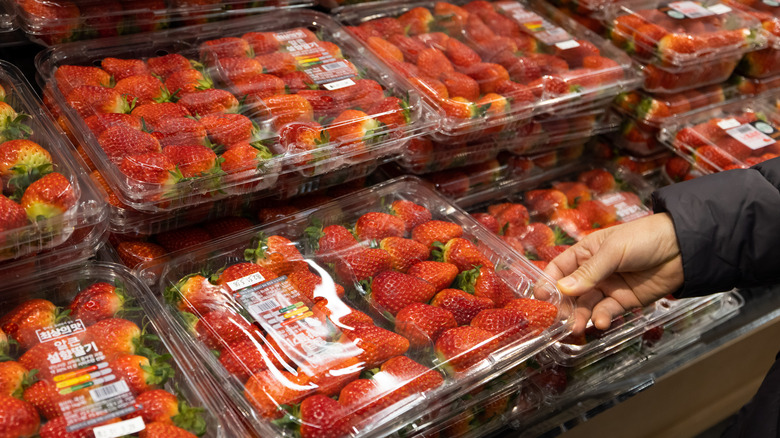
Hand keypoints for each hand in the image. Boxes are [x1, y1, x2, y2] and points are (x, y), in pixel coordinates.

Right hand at [543, 213, 683, 334]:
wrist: (683, 249)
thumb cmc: (644, 238)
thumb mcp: (613, 251)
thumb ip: (589, 272)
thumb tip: (563, 289)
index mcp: (586, 252)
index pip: (560, 268)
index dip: (548, 281)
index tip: (540, 297)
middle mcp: (594, 272)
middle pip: (571, 291)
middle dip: (563, 305)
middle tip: (558, 319)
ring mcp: (609, 287)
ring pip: (586, 305)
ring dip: (580, 316)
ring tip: (576, 327)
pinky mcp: (625, 301)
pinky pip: (607, 312)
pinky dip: (602, 318)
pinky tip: (601, 322)